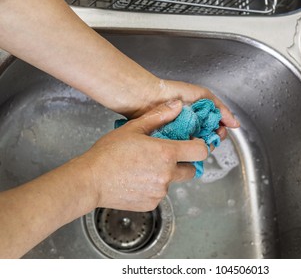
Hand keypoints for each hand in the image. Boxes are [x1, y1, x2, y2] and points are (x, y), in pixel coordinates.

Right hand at [76, 100, 207, 211]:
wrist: (90, 181)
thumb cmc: (108, 154)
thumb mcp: (133, 128)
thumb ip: (159, 115)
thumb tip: (177, 106)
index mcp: (166, 154)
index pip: (201, 151)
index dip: (200, 146)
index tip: (193, 144)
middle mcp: (167, 175)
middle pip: (191, 170)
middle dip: (184, 163)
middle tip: (167, 157)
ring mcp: (160, 192)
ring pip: (173, 182)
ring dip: (166, 175)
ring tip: (145, 168)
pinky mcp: (152, 204)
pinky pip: (160, 194)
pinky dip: (154, 187)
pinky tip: (138, 180)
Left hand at [116, 78, 239, 139]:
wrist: (149, 98)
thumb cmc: (174, 93)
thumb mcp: (203, 96)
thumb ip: (221, 108)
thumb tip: (235, 124)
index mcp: (200, 117)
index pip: (215, 130)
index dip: (220, 132)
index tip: (219, 132)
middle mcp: (191, 127)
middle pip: (207, 140)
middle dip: (210, 140)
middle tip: (208, 138)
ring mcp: (180, 135)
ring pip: (195, 146)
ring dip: (199, 145)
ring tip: (198, 141)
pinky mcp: (169, 142)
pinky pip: (181, 149)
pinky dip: (185, 149)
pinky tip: (186, 147)